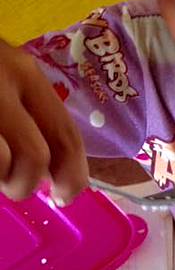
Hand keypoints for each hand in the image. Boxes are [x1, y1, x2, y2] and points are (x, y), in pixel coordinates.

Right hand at [0, 39, 87, 202]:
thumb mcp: (3, 76)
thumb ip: (27, 113)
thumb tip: (54, 171)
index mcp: (23, 73)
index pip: (65, 133)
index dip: (72, 175)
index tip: (66, 196)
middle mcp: (0, 83)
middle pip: (34, 156)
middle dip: (26, 184)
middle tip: (11, 185)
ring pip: (0, 164)